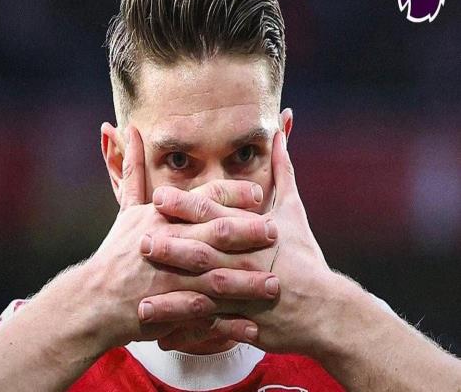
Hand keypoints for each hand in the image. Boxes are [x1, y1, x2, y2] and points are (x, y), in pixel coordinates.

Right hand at [84, 125, 279, 349]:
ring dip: (246, 281)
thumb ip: (133, 170)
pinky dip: (228, 322)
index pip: (203, 198)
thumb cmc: (117, 251)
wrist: (94, 298)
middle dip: (249, 232)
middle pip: (215, 233)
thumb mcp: (126, 208)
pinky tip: (253, 328)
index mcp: (161, 216)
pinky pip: (204, 315)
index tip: (258, 195)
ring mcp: (168, 276)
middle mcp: (167, 242)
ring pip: (215, 276)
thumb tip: (128, 129)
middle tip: (277, 233)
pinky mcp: (168, 308)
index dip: (232, 195)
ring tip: (274, 284)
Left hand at [140, 131, 335, 353]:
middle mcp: (245, 262)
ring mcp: (244, 295)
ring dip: (171, 294)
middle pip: (204, 252)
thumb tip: (280, 130)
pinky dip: (185, 332)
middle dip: (171, 246)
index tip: (158, 197)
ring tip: (140, 296)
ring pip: (202, 293)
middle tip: (140, 239)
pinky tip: (160, 335)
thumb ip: (283, 168)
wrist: (325, 306)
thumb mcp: (294, 208)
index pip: (216, 214)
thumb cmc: (304, 255)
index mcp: (253, 232)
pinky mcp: (243, 322)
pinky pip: (210, 328)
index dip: (186, 206)